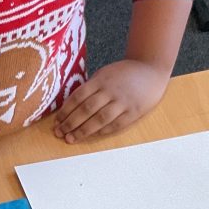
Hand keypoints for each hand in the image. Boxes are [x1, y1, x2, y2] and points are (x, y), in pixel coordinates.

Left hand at [53, 59, 169, 143]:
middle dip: (70, 123)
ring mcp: (123, 102)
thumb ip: (90, 87)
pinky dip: (102, 131)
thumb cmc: (124, 73)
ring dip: (83, 130)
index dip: (65, 110)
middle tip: (59, 133)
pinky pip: (115, 124)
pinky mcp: (134, 111)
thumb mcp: (104, 74)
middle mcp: (110, 91)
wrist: (151, 69)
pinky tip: (91, 135)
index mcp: (101, 80)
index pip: (78, 97)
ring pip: (99, 119)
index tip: (56, 121)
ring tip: (70, 138)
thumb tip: (70, 106)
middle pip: (86, 109)